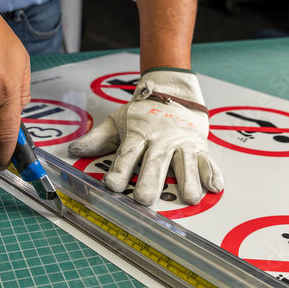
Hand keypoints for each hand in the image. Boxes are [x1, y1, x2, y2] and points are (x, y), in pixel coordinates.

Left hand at [68, 68, 222, 205]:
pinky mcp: (198, 144)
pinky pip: (206, 159)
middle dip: (150, 181)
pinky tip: (214, 187)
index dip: (120, 169)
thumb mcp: (117, 120)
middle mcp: (160, 139)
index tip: (112, 184)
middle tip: (145, 199)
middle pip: (154, 161)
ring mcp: (181, 142)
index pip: (127, 153)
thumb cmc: (142, 110)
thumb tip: (74, 150)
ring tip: (189, 198)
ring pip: (184, 162)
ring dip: (187, 180)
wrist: (172, 89)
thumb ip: (97, 138)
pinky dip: (211, 172)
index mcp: (138, 134)